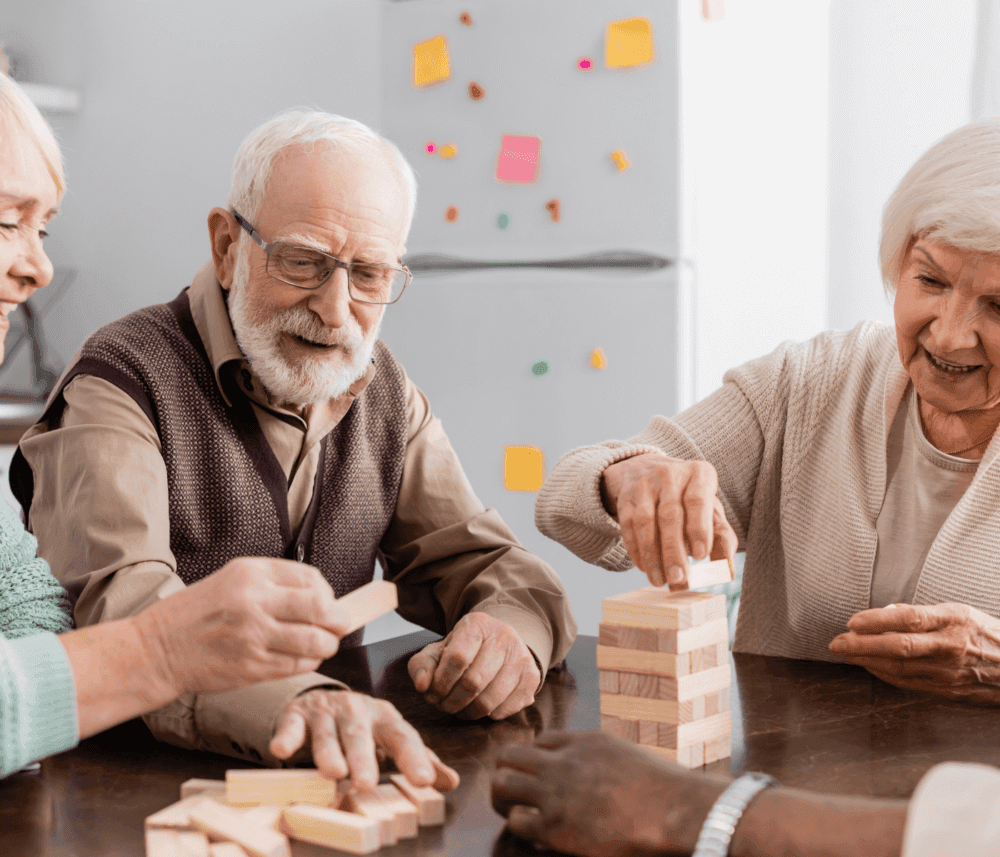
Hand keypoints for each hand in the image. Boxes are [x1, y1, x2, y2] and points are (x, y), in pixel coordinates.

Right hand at [135, 557, 350, 696]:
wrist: (157, 649)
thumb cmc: (198, 613)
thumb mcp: (234, 579)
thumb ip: (276, 584)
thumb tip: (322, 595)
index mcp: (251, 574)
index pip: (311, 579)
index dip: (328, 593)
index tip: (329, 602)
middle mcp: (254, 602)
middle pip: (320, 609)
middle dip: (339, 620)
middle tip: (341, 624)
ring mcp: (253, 636)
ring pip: (314, 641)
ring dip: (328, 645)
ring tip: (326, 644)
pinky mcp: (252, 667)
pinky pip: (296, 665)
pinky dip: (308, 662)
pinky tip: (304, 658)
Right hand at [269, 689, 456, 790]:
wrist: (323, 700)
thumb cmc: (365, 728)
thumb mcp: (392, 739)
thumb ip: (419, 760)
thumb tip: (451, 782)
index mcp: (385, 717)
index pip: (402, 737)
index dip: (413, 757)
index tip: (424, 781)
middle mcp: (357, 710)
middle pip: (361, 735)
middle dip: (364, 758)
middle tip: (367, 783)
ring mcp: (326, 711)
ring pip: (327, 733)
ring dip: (329, 752)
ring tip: (333, 773)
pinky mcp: (297, 715)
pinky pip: (291, 726)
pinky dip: (286, 737)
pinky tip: (282, 750)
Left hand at [407, 612, 540, 719]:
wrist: (500, 643)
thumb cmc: (464, 649)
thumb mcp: (438, 651)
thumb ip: (422, 666)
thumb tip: (422, 686)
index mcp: (477, 624)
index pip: (457, 657)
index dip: (441, 682)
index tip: (432, 692)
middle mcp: (504, 636)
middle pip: (473, 682)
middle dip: (451, 701)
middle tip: (443, 705)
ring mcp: (522, 657)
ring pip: (490, 700)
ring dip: (468, 712)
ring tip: (458, 708)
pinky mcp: (532, 677)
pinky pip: (506, 709)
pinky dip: (487, 716)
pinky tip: (478, 706)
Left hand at [491, 731, 726, 856]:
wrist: (673, 809)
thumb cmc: (663, 787)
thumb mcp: (626, 754)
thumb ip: (599, 756)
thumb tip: (593, 768)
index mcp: (583, 741)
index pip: (540, 741)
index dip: (538, 759)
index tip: (543, 776)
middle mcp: (563, 761)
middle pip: (509, 755)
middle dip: (507, 772)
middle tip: (514, 791)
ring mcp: (555, 792)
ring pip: (501, 784)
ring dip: (503, 798)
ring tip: (514, 810)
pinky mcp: (555, 825)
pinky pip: (516, 820)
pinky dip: (521, 825)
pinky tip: (537, 832)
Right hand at [601, 453, 737, 588]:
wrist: (652, 474)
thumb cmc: (690, 500)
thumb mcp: (710, 510)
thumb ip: (722, 537)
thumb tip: (727, 570)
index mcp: (698, 474)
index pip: (698, 500)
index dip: (699, 528)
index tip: (701, 556)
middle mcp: (670, 475)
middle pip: (670, 515)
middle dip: (673, 550)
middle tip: (678, 578)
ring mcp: (645, 484)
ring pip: (645, 521)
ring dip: (651, 555)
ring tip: (659, 580)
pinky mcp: (626, 497)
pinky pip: (628, 525)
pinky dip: (635, 549)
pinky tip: (644, 567)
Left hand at [829, 602, 999, 702]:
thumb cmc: (983, 633)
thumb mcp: (959, 612)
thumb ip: (924, 614)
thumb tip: (886, 613)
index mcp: (953, 620)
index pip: (908, 619)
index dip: (876, 620)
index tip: (852, 621)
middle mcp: (950, 647)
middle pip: (898, 646)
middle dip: (862, 645)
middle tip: (836, 643)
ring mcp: (948, 671)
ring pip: (899, 668)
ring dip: (866, 660)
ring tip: (845, 653)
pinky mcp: (947, 690)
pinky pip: (908, 682)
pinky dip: (883, 674)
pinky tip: (868, 666)